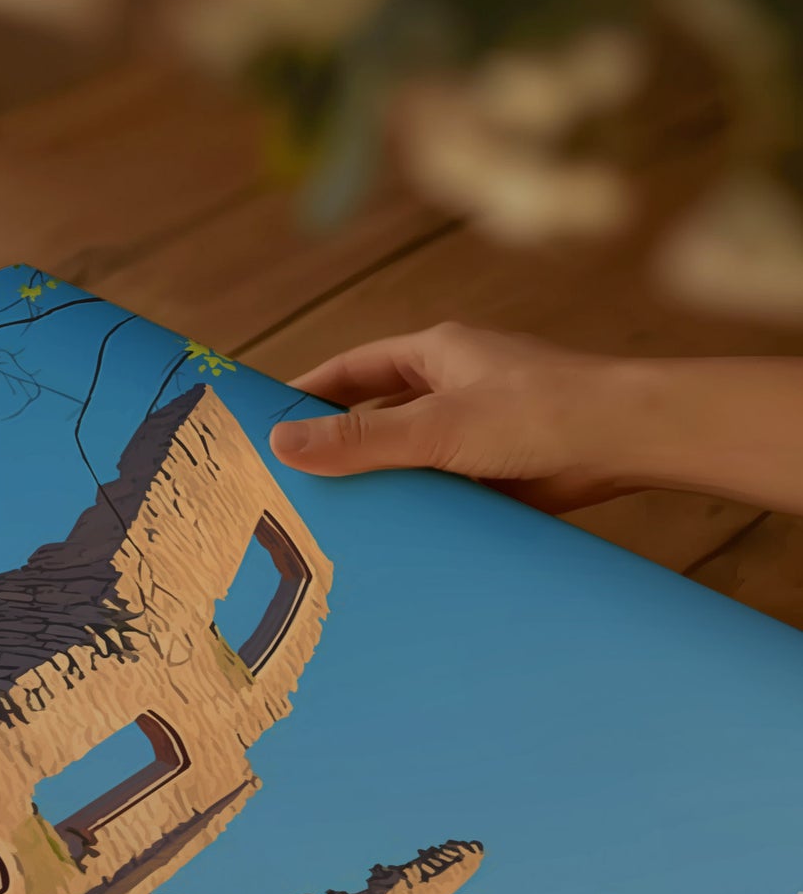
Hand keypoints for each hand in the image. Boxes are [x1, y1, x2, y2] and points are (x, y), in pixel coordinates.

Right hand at [269, 321, 636, 510]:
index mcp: (437, 354)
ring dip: (377, 484)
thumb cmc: (540, 412)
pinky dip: (414, 510)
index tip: (266, 424)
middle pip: (376, 415)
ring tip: (328, 521)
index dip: (308, 393)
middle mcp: (453, 388)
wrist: (626, 442)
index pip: (352, 370)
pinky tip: (388, 539)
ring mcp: (475, 431)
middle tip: (288, 484)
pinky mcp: (495, 472)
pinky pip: (438, 490)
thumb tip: (281, 443)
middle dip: (336, 447)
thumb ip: (359, 438)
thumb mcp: (436, 426)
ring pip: (406, 458)